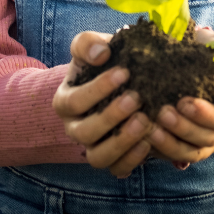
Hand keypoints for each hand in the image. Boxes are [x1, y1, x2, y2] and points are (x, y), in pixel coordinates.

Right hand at [52, 31, 153, 178]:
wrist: (119, 80)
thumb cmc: (103, 62)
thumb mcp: (91, 46)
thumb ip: (88, 44)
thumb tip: (100, 53)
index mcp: (65, 102)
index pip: (75, 101)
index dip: (98, 88)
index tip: (124, 72)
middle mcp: (74, 129)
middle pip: (85, 132)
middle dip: (111, 116)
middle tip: (136, 98)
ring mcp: (92, 147)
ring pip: (98, 157)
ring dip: (121, 142)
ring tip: (144, 121)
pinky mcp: (112, 160)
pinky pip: (117, 169)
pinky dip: (132, 160)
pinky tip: (149, 141)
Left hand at [144, 25, 213, 166]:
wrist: (194, 60)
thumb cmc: (208, 53)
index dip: (206, 115)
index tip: (184, 102)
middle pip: (209, 138)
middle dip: (184, 128)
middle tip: (162, 113)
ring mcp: (210, 141)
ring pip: (193, 152)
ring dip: (171, 144)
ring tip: (151, 130)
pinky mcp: (191, 147)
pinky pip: (177, 156)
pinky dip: (162, 150)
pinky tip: (145, 140)